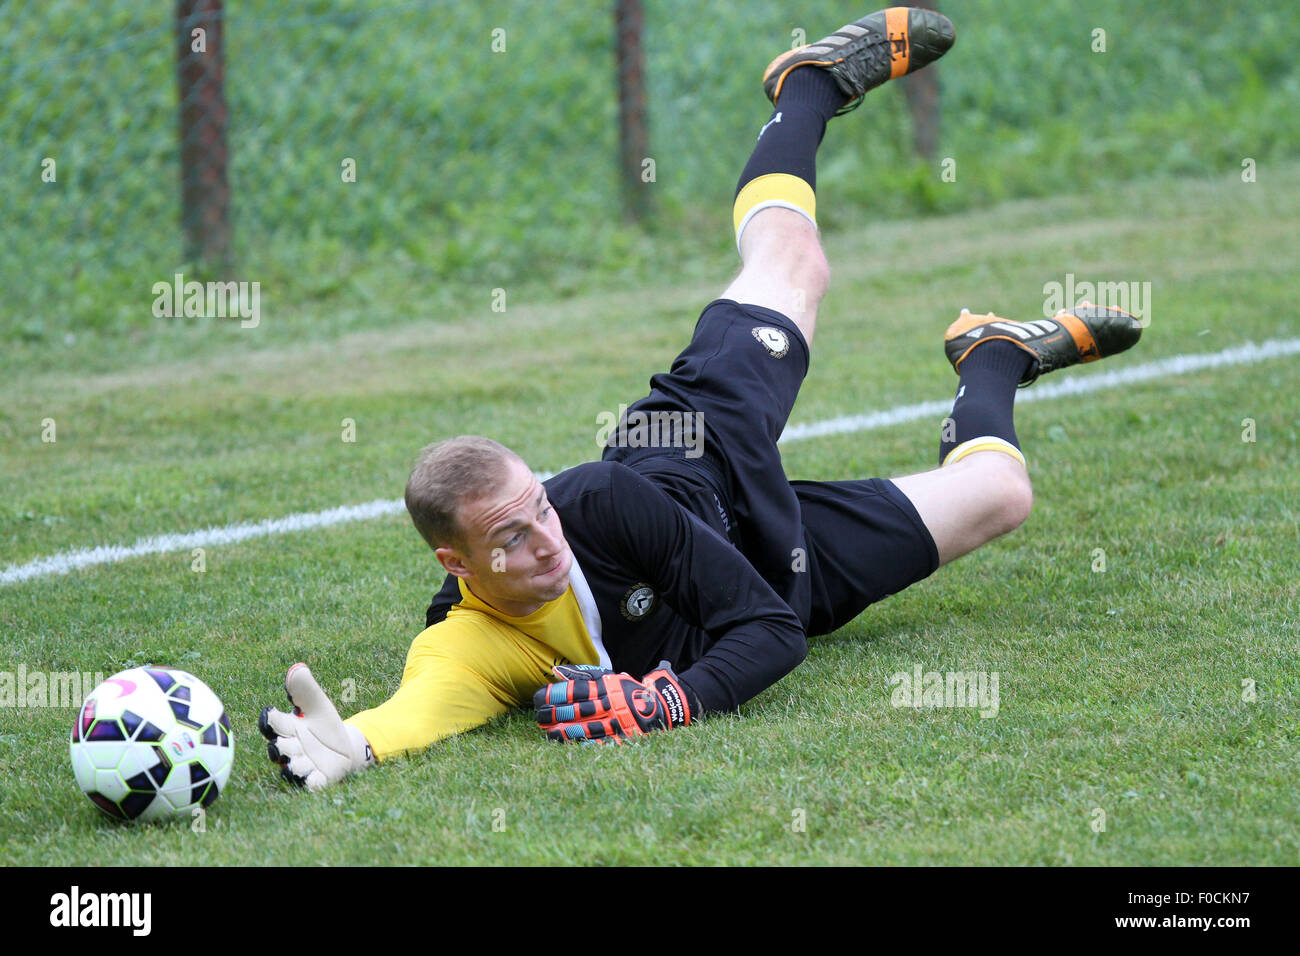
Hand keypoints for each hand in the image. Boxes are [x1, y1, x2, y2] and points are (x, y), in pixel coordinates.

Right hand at [259, 663, 373, 789]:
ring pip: (292, 768)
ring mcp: (303, 765)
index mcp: (288, 728)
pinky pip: (311, 784)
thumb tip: (297, 669)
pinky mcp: (318, 779)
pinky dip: (311, 783)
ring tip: (299, 762)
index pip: (273, 723)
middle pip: (278, 749)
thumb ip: (306, 688)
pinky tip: (314, 779)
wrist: (345, 747)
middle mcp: (290, 749)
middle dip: (280, 747)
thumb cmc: (324, 724)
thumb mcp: (318, 704)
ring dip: (294, 766)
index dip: (270, 719)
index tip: (269, 713)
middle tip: (282, 744)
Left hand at [534, 661, 692, 741]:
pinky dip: (581, 744)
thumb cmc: (630, 690)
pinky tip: (566, 745)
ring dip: (563, 731)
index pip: (576, 690)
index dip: (556, 695)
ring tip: (547, 733)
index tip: (539, 698)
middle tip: (539, 717)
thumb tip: (559, 673)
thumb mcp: (610, 678)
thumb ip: (586, 676)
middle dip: (555, 714)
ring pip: (585, 728)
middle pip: (577, 710)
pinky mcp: (622, 738)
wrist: (663, 707)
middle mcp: (611, 704)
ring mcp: (617, 723)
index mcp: (608, 687)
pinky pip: (599, 743)